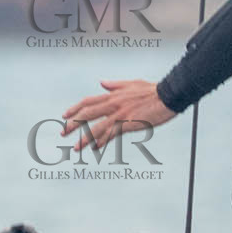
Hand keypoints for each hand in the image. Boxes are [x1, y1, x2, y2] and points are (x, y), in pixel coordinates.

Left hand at [61, 79, 175, 153]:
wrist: (168, 95)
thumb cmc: (153, 90)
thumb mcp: (131, 84)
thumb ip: (115, 85)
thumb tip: (102, 83)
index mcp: (113, 95)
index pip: (88, 101)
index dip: (75, 108)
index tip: (65, 116)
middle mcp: (113, 104)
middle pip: (87, 114)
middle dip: (73, 124)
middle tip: (63, 133)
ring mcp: (120, 114)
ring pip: (97, 127)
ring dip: (85, 138)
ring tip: (75, 148)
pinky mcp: (129, 124)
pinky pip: (112, 135)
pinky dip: (102, 142)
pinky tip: (95, 148)